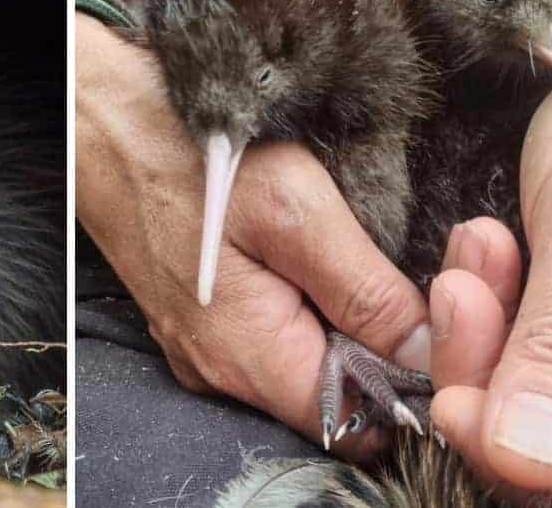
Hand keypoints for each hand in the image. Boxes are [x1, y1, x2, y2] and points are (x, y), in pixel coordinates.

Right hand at [76, 13, 432, 457]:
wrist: (106, 127)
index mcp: (250, 356)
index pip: (357, 425)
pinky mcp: (201, 322)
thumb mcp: (296, 210)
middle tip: (415, 282)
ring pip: (305, 368)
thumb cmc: (192, 157)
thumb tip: (428, 354)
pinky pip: (274, 341)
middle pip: (332, 400)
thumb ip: (366, 292)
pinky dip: (309, 312)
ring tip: (362, 261)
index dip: (410, 390)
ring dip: (346, 329)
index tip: (444, 333)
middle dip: (383, 354)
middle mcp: (222, 372)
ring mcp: (205, 349)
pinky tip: (319, 261)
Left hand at [429, 6, 551, 492]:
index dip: (531, 471)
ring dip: (481, 335)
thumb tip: (525, 465)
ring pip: (527, 399)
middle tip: (462, 296)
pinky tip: (477, 253)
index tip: (456, 410)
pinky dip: (486, 309)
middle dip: (492, 378)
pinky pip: (515, 349)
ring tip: (476, 253)